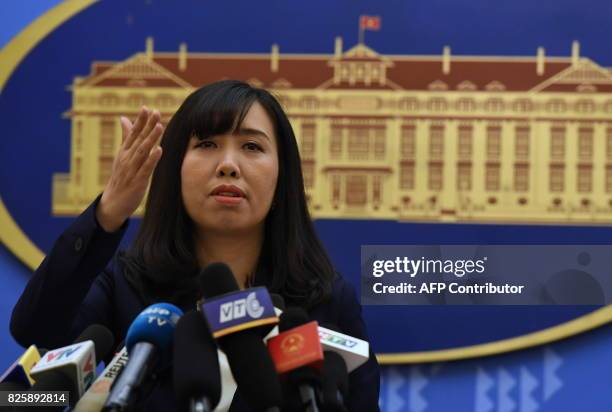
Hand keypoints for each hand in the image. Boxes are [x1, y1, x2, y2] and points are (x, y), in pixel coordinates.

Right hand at [96, 106, 163, 231]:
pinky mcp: (138, 181)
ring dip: (151, 139)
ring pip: (142, 151)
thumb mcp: (122, 155)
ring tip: (159, 127)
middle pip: (139, 139)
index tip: (146, 108)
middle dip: (147, 126)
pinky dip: (152, 159)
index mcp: (124, 151)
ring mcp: (132, 169)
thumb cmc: (121, 177)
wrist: (113, 202)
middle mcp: (127, 158)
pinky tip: (159, 150)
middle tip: (156, 112)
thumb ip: (126, 137)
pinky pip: (146, 168)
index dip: (140, 121)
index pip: (133, 133)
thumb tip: (124, 118)